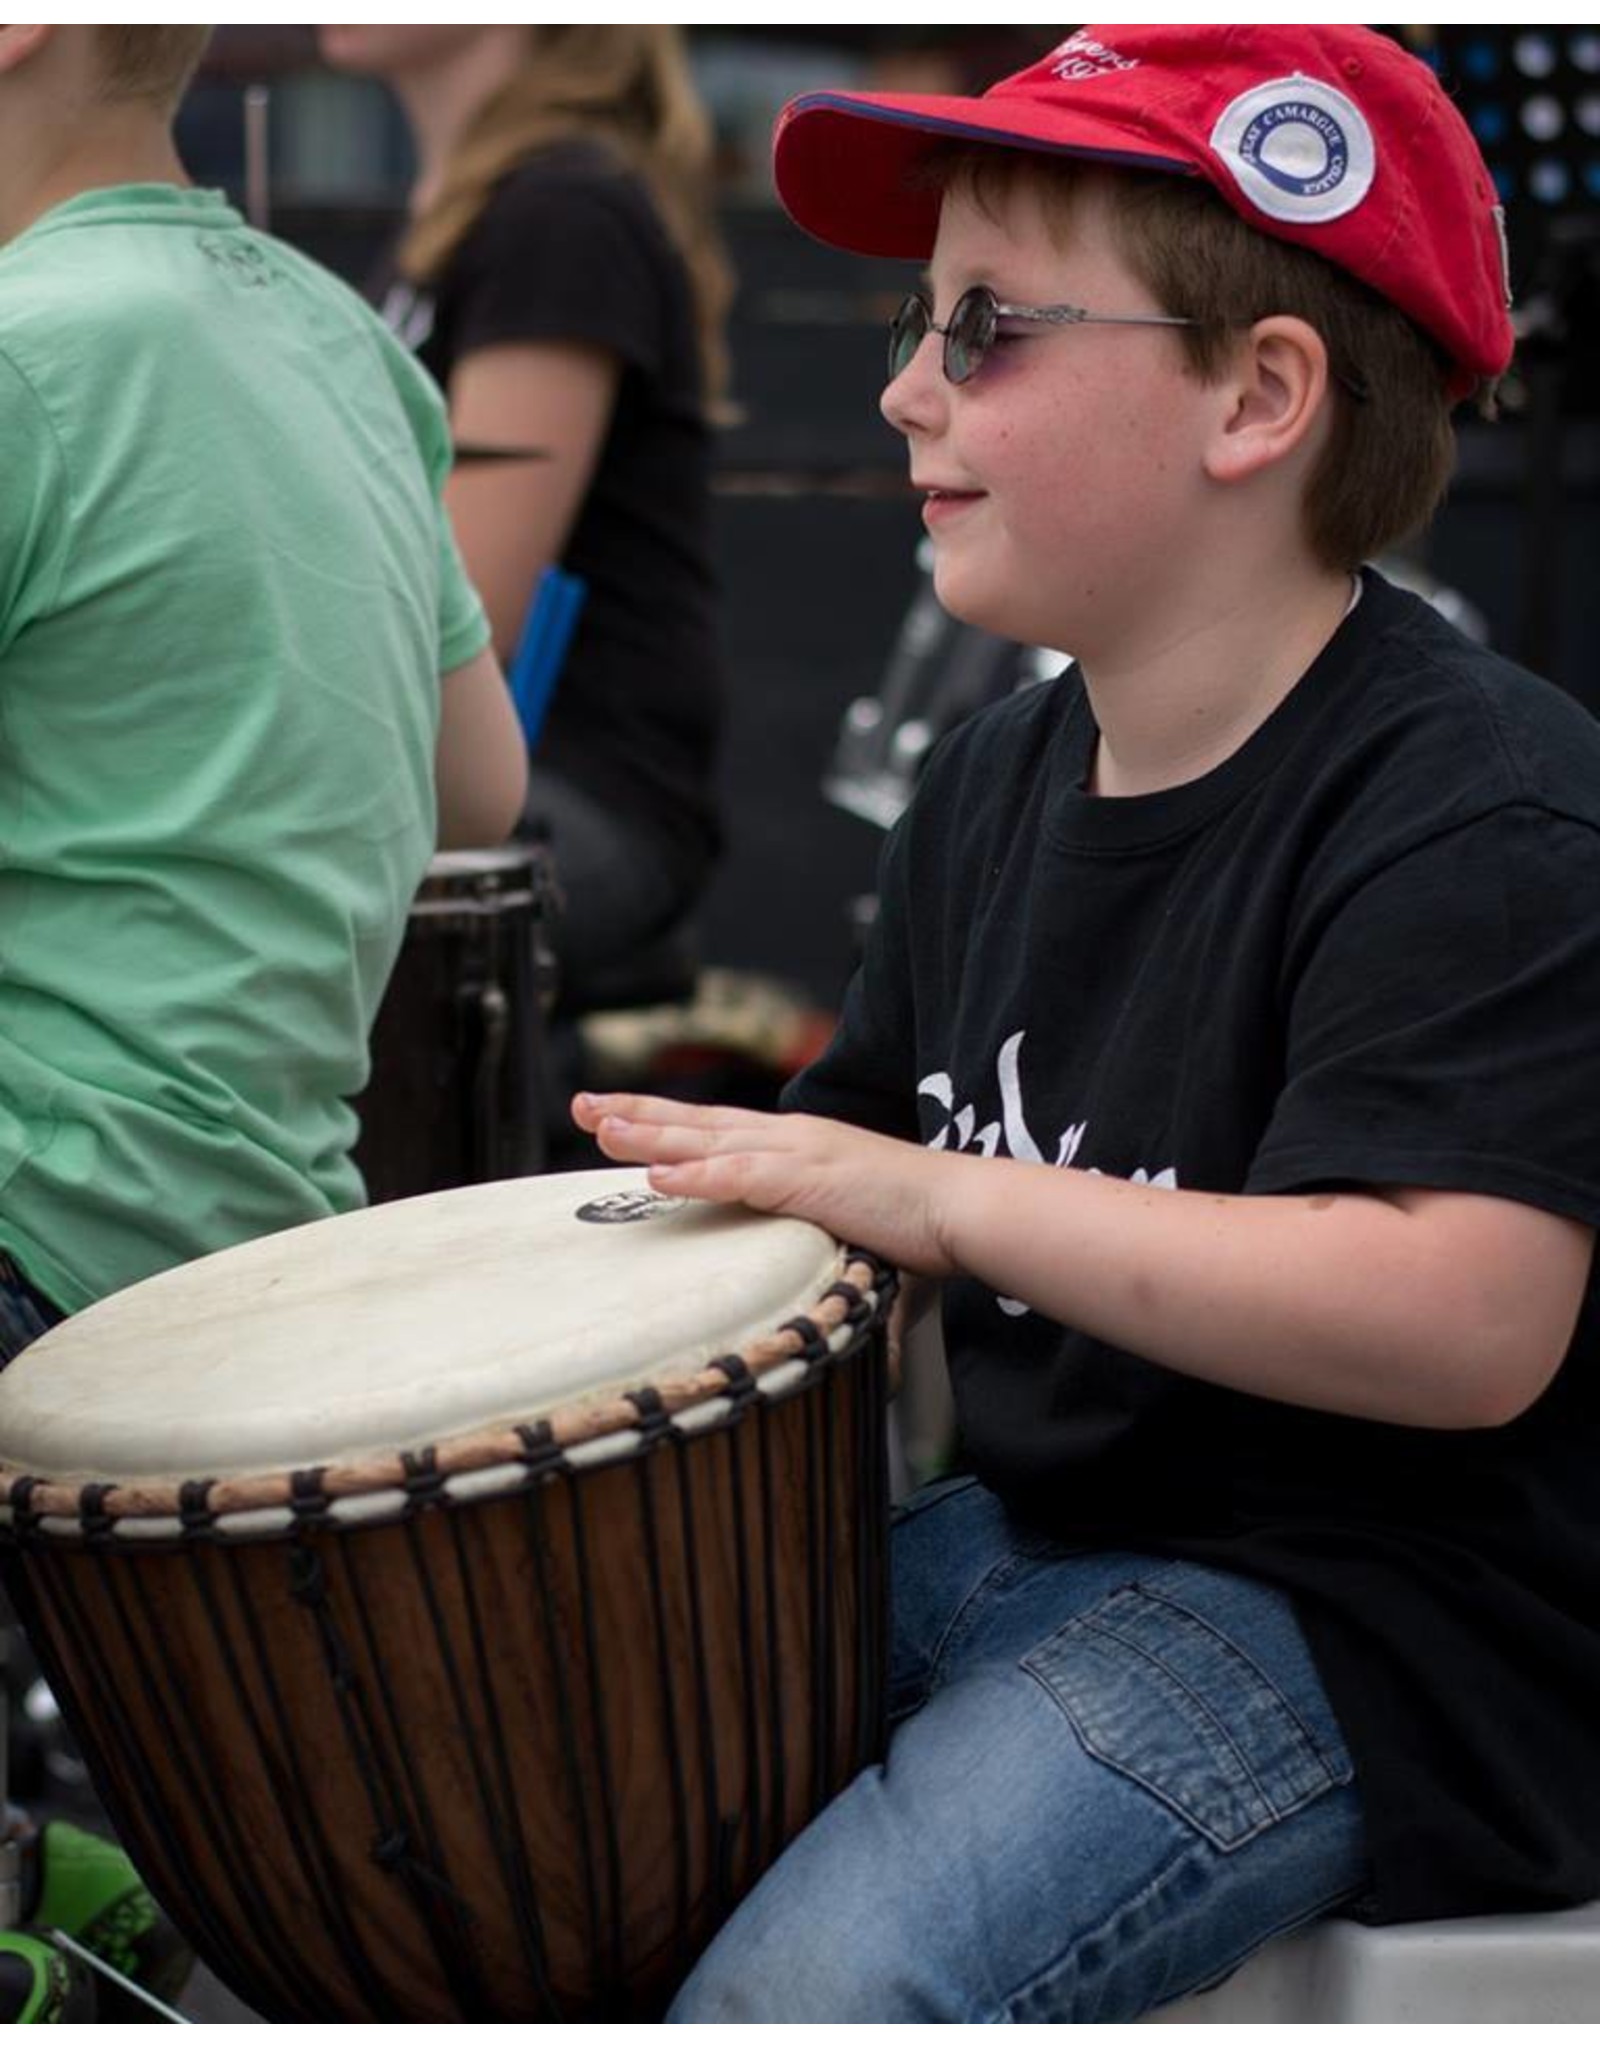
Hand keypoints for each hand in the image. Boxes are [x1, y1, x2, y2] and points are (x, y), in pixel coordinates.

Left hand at [571, 1092, 961, 1276]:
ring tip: (598, 1128)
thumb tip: (808, 1301)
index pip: (717, 1130)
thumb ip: (818, 1256)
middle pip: (698, 1123)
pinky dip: (697, 1177)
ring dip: (650, 1135)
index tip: (616, 1116)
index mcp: (797, 1146)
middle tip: (582, 1104)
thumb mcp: (850, 1232)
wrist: (964, 1209)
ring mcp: (800, 1154)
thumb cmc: (920, 1226)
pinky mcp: (813, 1180)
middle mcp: (791, 1138)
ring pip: (708, 1141)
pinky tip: (656, 1177)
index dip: (664, 1122)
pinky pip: (742, 1178)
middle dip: (637, 1112)